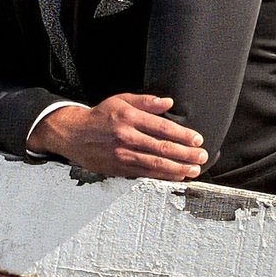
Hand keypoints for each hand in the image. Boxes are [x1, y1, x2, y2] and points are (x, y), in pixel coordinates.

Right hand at [30, 94, 207, 180]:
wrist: (73, 135)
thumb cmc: (100, 116)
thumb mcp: (120, 100)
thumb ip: (146, 101)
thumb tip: (168, 103)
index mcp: (129, 118)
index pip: (162, 128)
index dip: (182, 135)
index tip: (197, 139)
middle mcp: (126, 137)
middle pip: (162, 148)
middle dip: (186, 154)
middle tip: (201, 156)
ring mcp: (122, 155)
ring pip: (156, 164)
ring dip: (178, 168)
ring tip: (194, 170)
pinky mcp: (119, 168)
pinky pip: (145, 174)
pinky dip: (163, 176)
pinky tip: (176, 176)